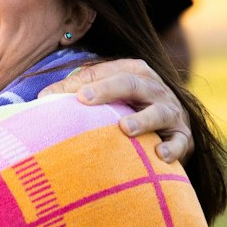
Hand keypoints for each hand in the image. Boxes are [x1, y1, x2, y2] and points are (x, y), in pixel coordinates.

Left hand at [40, 58, 190, 163]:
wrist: (170, 135)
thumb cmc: (128, 113)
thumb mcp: (107, 100)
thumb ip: (78, 92)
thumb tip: (41, 99)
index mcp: (135, 73)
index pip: (107, 71)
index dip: (80, 82)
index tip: (51, 97)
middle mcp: (155, 89)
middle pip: (132, 83)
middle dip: (108, 89)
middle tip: (83, 100)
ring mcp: (172, 113)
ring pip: (159, 111)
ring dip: (143, 119)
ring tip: (124, 128)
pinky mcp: (184, 139)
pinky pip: (180, 142)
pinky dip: (172, 148)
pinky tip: (159, 155)